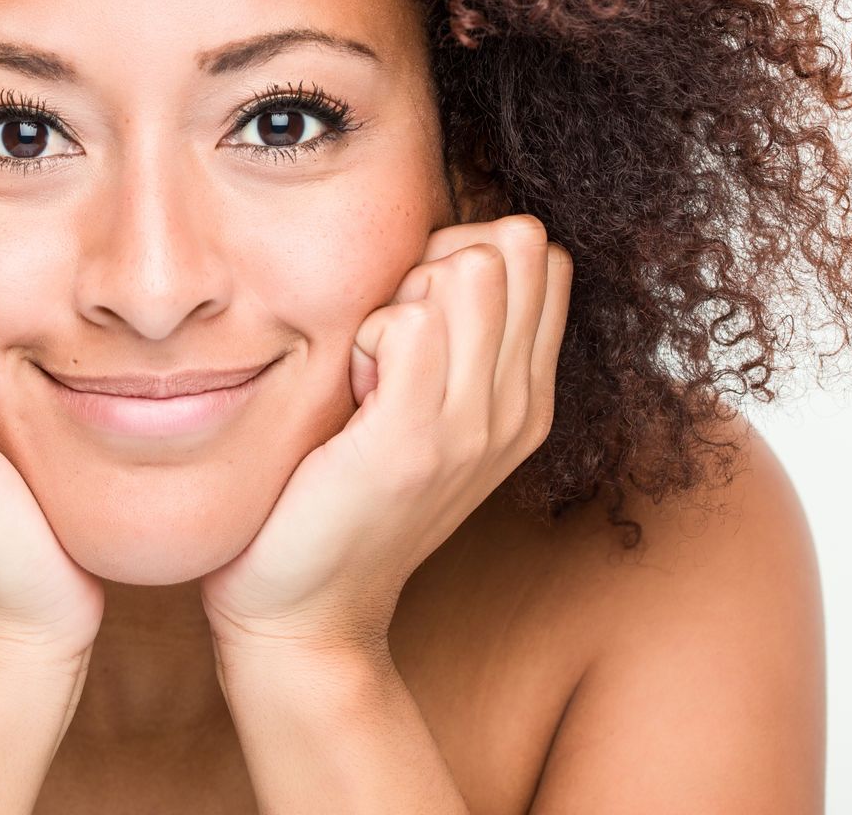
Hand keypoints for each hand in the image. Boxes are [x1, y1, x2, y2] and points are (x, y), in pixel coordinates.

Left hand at [198, 214, 572, 655]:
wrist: (310, 607)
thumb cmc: (342, 490)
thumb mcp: (421, 406)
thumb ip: (453, 333)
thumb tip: (447, 244)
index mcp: (528, 396)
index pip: (542, 255)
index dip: (467, 252)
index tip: (417, 315)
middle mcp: (520, 408)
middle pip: (511, 246)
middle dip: (435, 263)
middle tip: (389, 341)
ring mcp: (474, 427)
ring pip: (465, 271)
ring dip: (398, 300)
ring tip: (369, 371)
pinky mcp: (414, 443)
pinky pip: (406, 322)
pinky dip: (365, 336)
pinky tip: (351, 392)